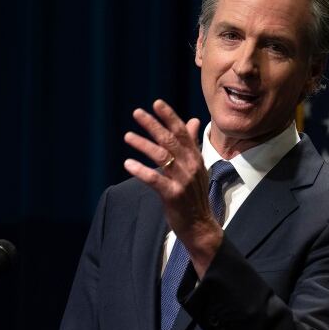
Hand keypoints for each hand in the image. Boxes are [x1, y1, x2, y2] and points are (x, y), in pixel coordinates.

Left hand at [123, 99, 222, 276]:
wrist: (200, 226)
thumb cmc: (194, 196)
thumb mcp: (196, 167)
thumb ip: (192, 144)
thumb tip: (192, 121)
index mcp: (195, 158)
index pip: (183, 132)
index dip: (169, 117)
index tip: (156, 103)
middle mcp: (190, 166)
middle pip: (170, 140)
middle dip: (153, 125)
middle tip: (137, 113)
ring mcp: (182, 180)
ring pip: (162, 156)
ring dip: (143, 144)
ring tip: (128, 136)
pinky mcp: (172, 195)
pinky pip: (155, 179)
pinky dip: (141, 170)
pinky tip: (128, 163)